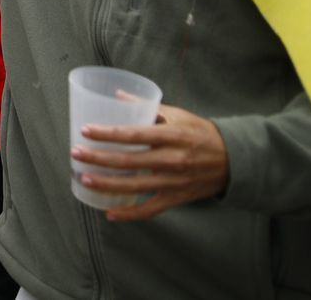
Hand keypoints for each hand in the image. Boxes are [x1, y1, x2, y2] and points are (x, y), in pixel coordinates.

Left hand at [71, 103, 228, 221]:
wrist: (234, 160)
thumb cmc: (202, 133)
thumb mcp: (178, 114)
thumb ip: (147, 107)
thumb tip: (116, 95)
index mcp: (171, 135)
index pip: (134, 134)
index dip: (108, 133)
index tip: (86, 130)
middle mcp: (172, 159)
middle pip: (129, 161)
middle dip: (98, 158)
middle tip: (75, 154)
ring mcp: (174, 182)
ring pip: (134, 186)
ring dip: (107, 184)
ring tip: (84, 178)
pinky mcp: (177, 198)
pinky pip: (150, 209)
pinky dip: (130, 214)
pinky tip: (110, 213)